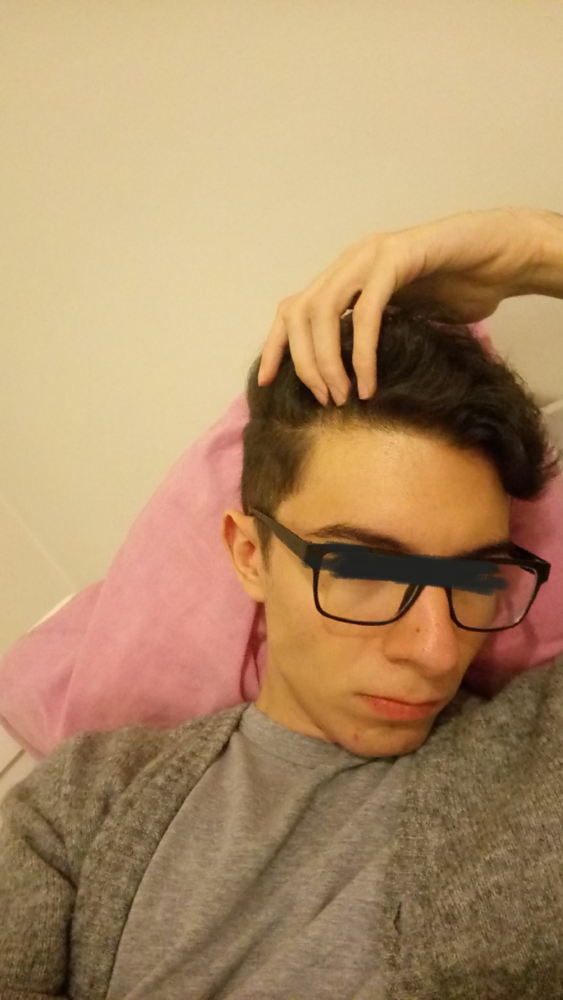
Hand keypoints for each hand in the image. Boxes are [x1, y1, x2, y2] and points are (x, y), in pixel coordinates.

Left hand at [257, 206, 547, 405]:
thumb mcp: (406, 320)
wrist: (504, 258)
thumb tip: (348, 381)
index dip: (276, 346)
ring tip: (342, 397)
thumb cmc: (460, 291)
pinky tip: (368, 382)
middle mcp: (351, 262)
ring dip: (326, 360)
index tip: (267, 384)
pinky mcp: (399, 258)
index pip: (293, 309)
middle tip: (324, 401)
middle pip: (299, 312)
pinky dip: (363, 352)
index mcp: (345, 276)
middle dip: (303, 363)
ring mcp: (372, 256)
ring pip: (323, 310)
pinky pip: (367, 311)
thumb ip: (374, 336)